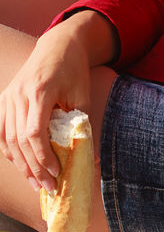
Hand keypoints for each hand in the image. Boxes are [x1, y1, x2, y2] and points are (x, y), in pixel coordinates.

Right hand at [0, 27, 90, 193]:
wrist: (58, 44)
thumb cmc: (74, 69)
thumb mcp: (82, 93)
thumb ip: (81, 124)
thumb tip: (88, 158)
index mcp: (40, 90)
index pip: (34, 133)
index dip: (43, 157)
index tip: (56, 172)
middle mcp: (19, 94)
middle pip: (20, 141)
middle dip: (34, 168)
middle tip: (48, 187)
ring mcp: (9, 96)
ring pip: (8, 139)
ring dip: (21, 164)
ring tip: (36, 183)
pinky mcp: (4, 99)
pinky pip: (3, 132)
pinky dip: (11, 151)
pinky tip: (23, 165)